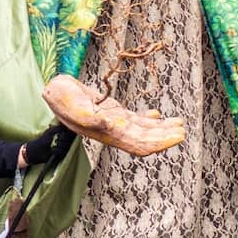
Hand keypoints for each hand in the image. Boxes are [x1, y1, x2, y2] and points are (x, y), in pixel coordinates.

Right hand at [42, 74, 185, 156]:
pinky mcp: (114, 114)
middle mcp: (114, 132)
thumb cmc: (62, 97)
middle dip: (165, 137)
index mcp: (108, 133)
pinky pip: (135, 120)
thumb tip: (110, 124)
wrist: (54, 93)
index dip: (159, 143)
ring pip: (143, 131)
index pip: (139, 144)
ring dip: (161, 129)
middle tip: (183, 130)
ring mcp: (115, 124)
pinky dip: (149, 120)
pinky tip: (159, 116)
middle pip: (145, 140)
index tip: (177, 136)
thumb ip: (90, 117)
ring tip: (179, 124)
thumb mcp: (73, 105)